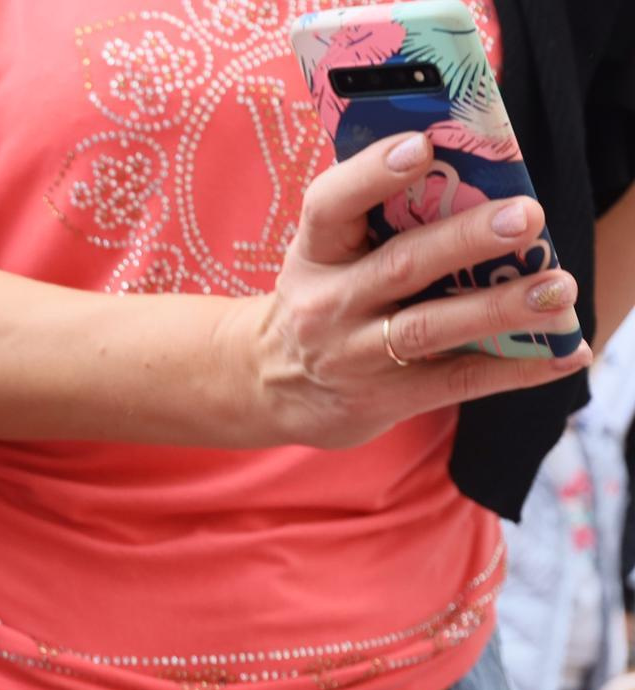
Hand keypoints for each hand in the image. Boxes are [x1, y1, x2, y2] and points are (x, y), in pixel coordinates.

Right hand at [230, 132, 592, 451]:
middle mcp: (328, 304)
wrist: (271, 387)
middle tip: (527, 216)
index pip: (329, 206)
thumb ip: (377, 219)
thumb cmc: (323, 299)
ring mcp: (353, 356)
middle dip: (466, 239)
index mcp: (315, 254)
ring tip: (557, 288)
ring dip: (499, 307)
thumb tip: (475, 173)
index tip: (421, 146)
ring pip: (430, 326)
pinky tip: (563, 354)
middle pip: (400, 266)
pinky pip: (454, 381)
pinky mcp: (381, 399)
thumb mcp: (327, 256)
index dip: (372, 174)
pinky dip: (513, 369)